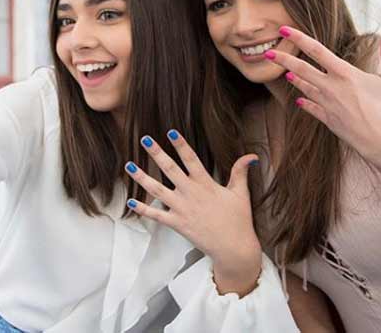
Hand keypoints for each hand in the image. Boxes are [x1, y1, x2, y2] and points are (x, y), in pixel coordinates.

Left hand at [125, 130, 261, 296]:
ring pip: (158, 190)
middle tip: (145, 139)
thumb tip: (251, 156)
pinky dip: (143, 209)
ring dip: (142, 178)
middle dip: (157, 153)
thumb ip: (241, 172)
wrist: (234, 249)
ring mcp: (182, 209)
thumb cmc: (238, 220)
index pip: (192, 159)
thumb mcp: (241, 194)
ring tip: (129, 166)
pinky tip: (131, 201)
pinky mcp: (177, 224)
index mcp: (206, 184)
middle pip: (170, 169)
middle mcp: (191, 194)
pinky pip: (157, 215)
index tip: (171, 132)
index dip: (181, 145)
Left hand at [265, 24, 380, 177]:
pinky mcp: (329, 121)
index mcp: (346, 75)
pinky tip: (300, 101)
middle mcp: (332, 89)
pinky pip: (313, 109)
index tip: (284, 29)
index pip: (317, 50)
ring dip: (295, 80)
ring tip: (285, 73)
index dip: (298, 38)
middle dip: (283, 60)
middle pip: (302, 69)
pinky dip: (306, 103)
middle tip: (268, 53)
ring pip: (305, 89)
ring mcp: (328, 106)